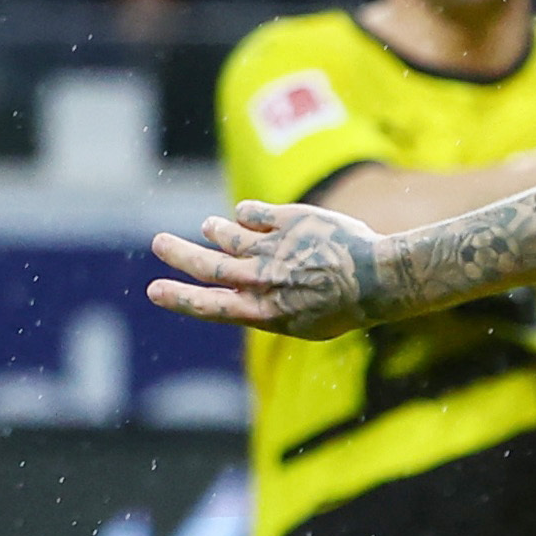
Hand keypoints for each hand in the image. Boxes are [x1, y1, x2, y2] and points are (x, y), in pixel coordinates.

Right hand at [149, 200, 384, 336]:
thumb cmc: (346, 305)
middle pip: (209, 268)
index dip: (180, 299)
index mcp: (267, 313)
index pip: (213, 307)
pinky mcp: (289, 222)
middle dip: (179, 255)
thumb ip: (267, 305)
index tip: (154, 289)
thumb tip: (236, 288)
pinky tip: (241, 216)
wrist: (381, 279)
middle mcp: (267, 282)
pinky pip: (252, 214)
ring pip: (229, 236)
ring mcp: (277, 250)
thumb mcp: (305, 320)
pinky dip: (243, 215)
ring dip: (215, 231)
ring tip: (208, 228)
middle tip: (158, 242)